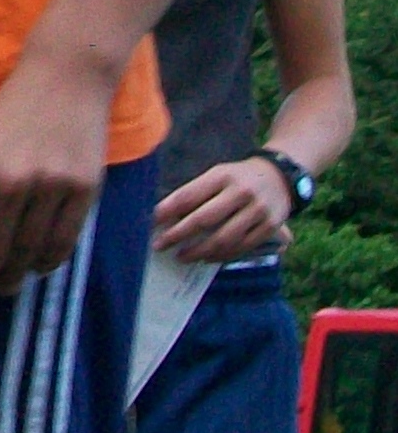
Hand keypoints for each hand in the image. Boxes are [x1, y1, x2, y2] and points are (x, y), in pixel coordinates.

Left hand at [0, 43, 114, 312]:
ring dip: (16, 276)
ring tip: (6, 288)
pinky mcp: (83, 189)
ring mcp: (50, 188)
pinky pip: (63, 241)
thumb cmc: (12, 116)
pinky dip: (49, 261)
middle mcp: (10, 184)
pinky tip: (38, 266)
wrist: (65, 78)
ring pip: (30, 253)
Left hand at [152, 154, 292, 264]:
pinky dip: (221, 256)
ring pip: (223, 239)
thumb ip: (196, 192)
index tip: (152, 222)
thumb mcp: (218, 174)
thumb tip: (165, 215)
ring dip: (198, 251)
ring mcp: (258, 211)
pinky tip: (206, 258)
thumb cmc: (239, 178)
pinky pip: (241, 247)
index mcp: (222, 175)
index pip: (189, 195)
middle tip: (160, 245)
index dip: (167, 211)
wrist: (281, 177)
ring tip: (181, 256)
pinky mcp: (270, 227)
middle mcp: (241, 192)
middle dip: (178, 235)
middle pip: (203, 219)